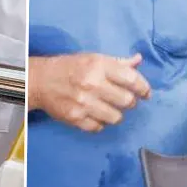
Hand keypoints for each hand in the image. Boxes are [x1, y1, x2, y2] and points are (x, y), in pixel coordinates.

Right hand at [29, 53, 151, 131]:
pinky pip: (99, 127)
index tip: (146, 93)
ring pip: (116, 118)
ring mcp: (83, 103)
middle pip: (127, 102)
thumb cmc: (70, 67)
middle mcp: (92, 84)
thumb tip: (138, 60)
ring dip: (116, 114)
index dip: (143, 88)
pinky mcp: (75, 118)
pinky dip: (100, 123)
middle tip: (125, 100)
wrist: (40, 80)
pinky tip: (95, 114)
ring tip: (109, 108)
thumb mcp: (94, 58)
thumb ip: (118, 62)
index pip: (131, 79)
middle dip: (130, 102)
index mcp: (99, 66)